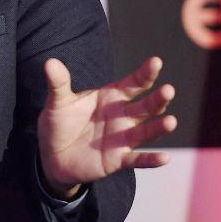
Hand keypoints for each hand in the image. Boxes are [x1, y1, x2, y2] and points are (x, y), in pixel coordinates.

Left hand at [38, 57, 176, 198]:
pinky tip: (164, 158)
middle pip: (145, 106)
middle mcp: (122, 116)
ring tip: (171, 121)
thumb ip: (58, 84)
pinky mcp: (118, 159)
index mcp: (110, 97)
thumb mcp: (57, 103)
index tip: (156, 61)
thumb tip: (50, 62)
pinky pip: (137, 159)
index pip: (132, 83)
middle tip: (168, 90)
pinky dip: (151, 160)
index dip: (145, 73)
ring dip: (159, 127)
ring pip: (145, 131)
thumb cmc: (59, 124)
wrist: (52, 156)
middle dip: (157, 99)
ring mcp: (122, 138)